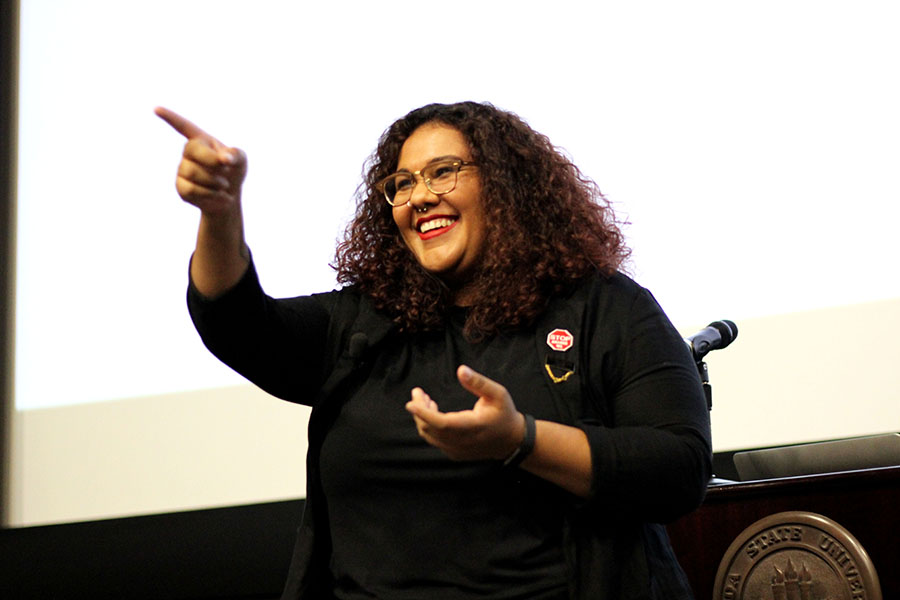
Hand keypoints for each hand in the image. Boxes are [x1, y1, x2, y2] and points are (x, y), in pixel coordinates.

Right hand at [154, 107, 246, 214]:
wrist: (229, 195)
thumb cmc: (233, 171)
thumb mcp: (240, 160)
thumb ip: (236, 155)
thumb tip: (225, 158)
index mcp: (201, 140)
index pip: (183, 126)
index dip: (171, 118)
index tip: (156, 109)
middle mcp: (188, 152)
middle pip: (193, 151)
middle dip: (213, 162)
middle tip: (226, 171)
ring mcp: (182, 170)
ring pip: (192, 172)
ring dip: (215, 181)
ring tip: (224, 185)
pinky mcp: (181, 188)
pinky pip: (192, 190)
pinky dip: (211, 194)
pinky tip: (220, 195)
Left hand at [405, 365, 525, 460]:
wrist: (512, 441)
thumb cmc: (504, 414)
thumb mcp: (498, 393)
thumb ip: (478, 382)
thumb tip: (460, 370)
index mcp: (472, 427)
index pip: (442, 423)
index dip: (424, 414)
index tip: (411, 403)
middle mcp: (462, 442)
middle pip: (430, 429)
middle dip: (419, 410)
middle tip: (417, 393)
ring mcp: (457, 450)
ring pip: (430, 436)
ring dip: (422, 418)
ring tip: (425, 400)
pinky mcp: (455, 453)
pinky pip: (435, 440)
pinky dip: (429, 426)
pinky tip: (433, 412)